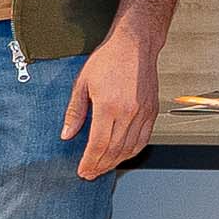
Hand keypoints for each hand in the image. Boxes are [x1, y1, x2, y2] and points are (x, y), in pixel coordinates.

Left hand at [62, 27, 159, 180]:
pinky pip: (144, 139)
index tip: (83, 170)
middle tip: (91, 174)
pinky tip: (123, 155)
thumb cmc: (108, 59)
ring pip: (130, 148)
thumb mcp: (82, 83)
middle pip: (114, 150)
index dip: (90, 161)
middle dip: (101, 166)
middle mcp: (128, 112)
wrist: (135, 44)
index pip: (98, 144)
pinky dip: (133, 151)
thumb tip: (67, 134)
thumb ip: (75, 112)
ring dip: (116, 162)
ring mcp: (143, 113)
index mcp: (109, 105)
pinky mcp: (152, 111)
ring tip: (104, 167)